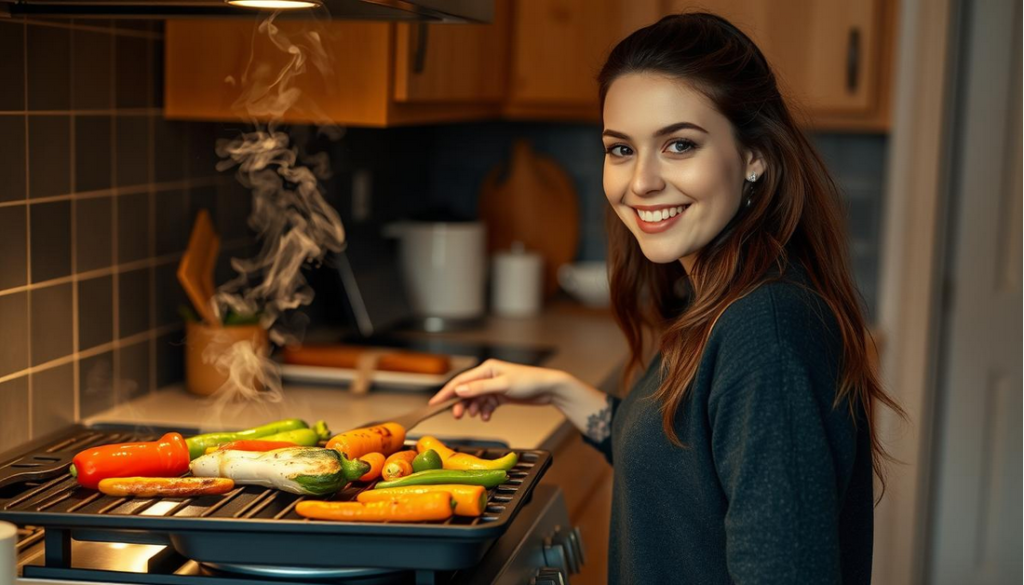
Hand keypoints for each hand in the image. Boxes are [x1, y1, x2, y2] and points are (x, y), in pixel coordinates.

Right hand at [428, 359, 567, 420]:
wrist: (549, 389)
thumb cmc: (530, 382)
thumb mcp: (503, 385)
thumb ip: (480, 388)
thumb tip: (459, 390)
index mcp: (487, 369)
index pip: (460, 381)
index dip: (446, 392)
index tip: (434, 403)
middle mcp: (488, 376)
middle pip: (467, 391)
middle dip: (461, 404)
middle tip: (457, 416)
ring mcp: (494, 386)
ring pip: (476, 400)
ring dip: (474, 409)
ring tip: (476, 416)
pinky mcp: (501, 395)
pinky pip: (487, 405)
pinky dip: (485, 412)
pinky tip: (487, 416)